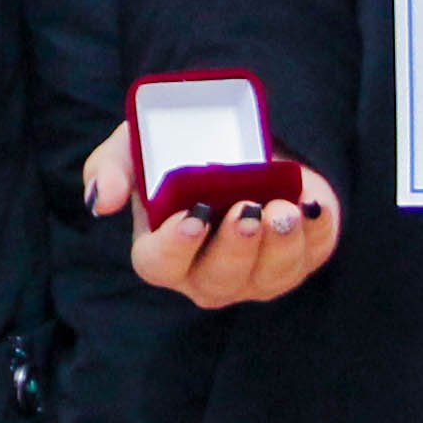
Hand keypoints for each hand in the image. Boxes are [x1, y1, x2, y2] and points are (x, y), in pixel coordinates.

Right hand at [85, 122, 343, 308]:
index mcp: (162, 253)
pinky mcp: (298, 258)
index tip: (192, 216)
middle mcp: (207, 275)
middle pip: (219, 279)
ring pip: (269, 278)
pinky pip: (311, 257)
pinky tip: (312, 206)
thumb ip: (108, 169)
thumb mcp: (134, 149)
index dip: (175, 248)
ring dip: (279, 245)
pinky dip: (317, 233)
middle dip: (236, 247)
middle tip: (247, 209)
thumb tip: (105, 201)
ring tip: (284, 208)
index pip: (160, 265)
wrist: (232, 143)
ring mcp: (255, 274)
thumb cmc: (175, 155)